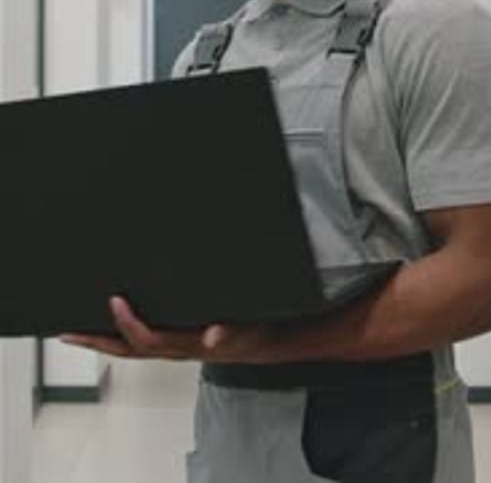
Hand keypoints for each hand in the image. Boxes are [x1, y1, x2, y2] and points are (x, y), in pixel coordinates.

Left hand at [60, 296, 278, 362]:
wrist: (258, 341)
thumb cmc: (248, 331)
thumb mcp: (245, 329)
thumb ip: (230, 332)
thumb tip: (213, 336)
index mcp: (186, 345)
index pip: (148, 341)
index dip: (129, 324)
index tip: (115, 301)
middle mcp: (172, 350)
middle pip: (127, 351)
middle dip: (97, 342)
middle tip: (69, 331)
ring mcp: (169, 347)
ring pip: (128, 349)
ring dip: (99, 341)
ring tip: (73, 331)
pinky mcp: (171, 340)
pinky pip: (136, 342)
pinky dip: (115, 336)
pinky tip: (103, 324)